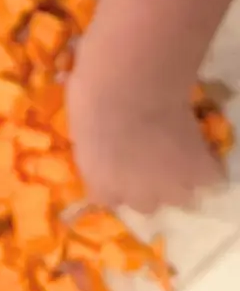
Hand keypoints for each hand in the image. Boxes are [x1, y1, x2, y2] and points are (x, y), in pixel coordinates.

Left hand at [66, 71, 221, 212]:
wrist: (132, 86)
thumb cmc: (93, 95)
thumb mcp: (79, 128)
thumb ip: (92, 148)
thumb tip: (101, 142)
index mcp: (99, 184)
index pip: (106, 199)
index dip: (113, 183)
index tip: (116, 168)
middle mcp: (135, 194)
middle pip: (144, 204)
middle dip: (145, 186)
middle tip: (148, 160)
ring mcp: (170, 187)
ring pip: (180, 198)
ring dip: (178, 182)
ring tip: (177, 159)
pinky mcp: (200, 171)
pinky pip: (210, 179)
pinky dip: (206, 168)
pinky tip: (199, 153)